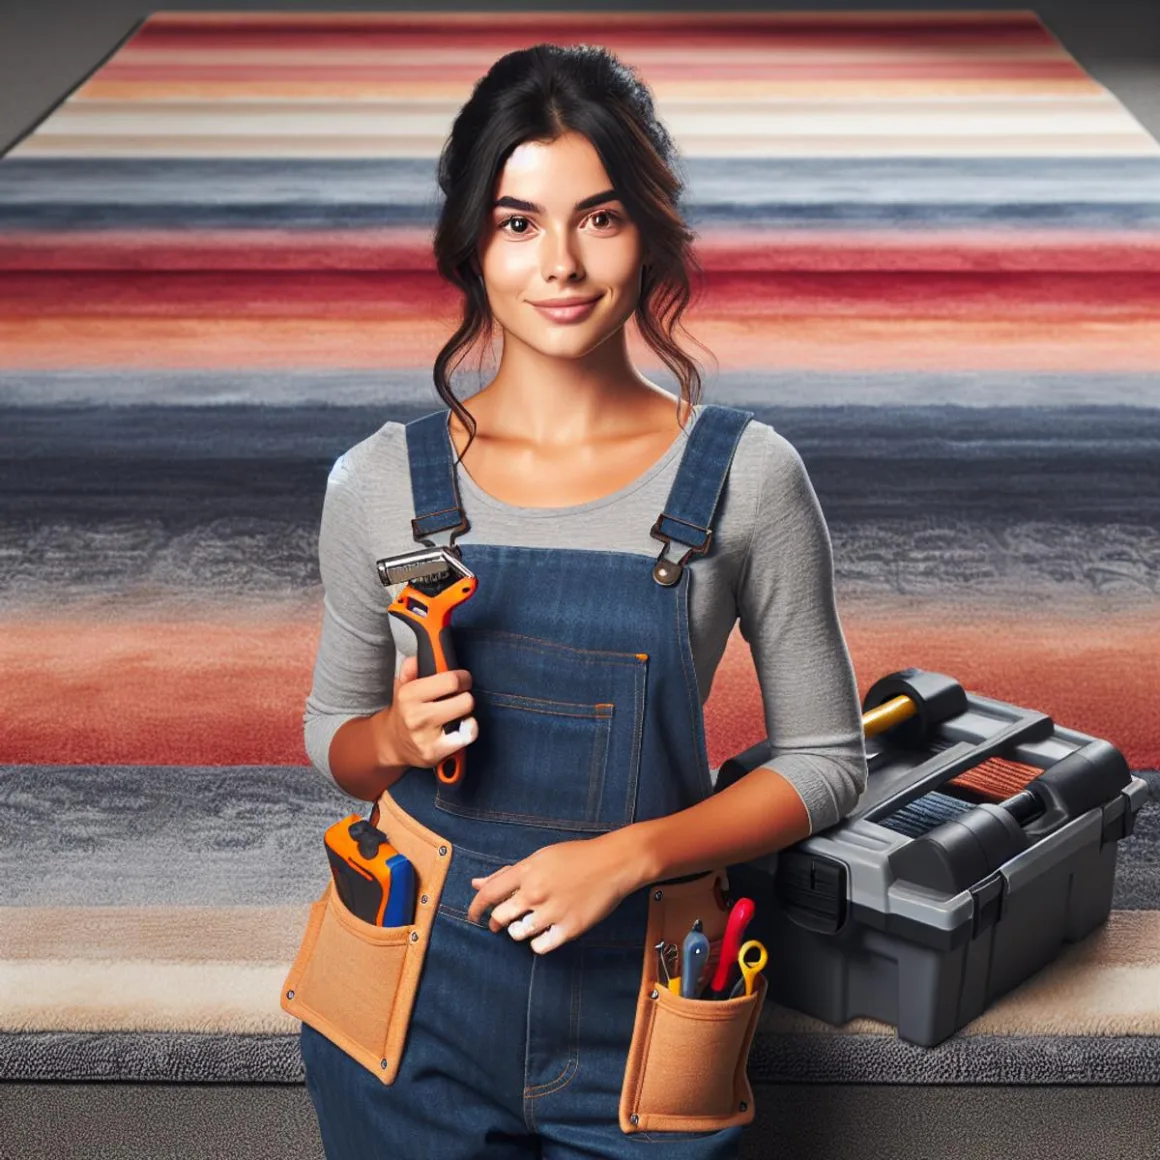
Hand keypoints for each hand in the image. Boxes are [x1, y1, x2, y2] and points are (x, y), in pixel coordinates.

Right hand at [372, 654, 476, 771]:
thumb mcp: (402, 686)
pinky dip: (469, 730)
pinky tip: (460, 728)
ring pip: (467, 716)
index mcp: (408, 695)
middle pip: (465, 699)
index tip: (462, 679)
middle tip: (459, 697)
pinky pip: (467, 736)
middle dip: (465, 695)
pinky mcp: (435, 752)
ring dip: (466, 713)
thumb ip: (410, 669)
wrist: (393, 744)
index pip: (451, 680)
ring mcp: (425, 736)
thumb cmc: (405, 711)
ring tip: (457, 713)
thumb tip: (418, 657)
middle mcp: (416, 716)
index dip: (462, 678)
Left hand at [467, 831, 645, 953]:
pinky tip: (545, 933)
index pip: (489, 893)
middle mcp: (536, 891)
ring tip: (530, 923)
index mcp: (527, 870)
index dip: (475, 907)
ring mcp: (552, 911)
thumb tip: (476, 883)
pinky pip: (540, 946)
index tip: (473, 914)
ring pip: (518, 934)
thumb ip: (507, 873)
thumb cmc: (576, 857)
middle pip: (500, 916)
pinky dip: (538, 943)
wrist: (613, 863)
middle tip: (500, 924)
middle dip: (496, 923)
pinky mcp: (569, 928)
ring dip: (519, 931)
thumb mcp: (539, 858)